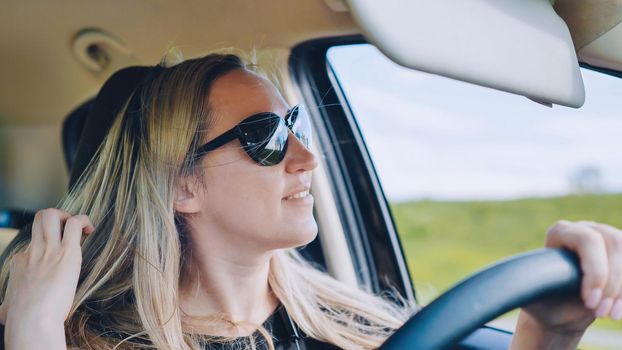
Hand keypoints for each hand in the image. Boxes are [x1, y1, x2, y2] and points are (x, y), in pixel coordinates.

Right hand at [0, 209, 93, 325]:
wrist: (31, 320)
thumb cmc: (20, 319)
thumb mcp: (5, 307)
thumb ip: (5, 305)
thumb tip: (2, 313)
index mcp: (20, 261)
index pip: (34, 243)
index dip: (48, 245)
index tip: (58, 258)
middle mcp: (33, 251)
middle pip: (40, 218)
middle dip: (56, 217)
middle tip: (68, 230)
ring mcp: (48, 250)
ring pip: (52, 215)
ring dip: (69, 216)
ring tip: (81, 229)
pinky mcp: (67, 253)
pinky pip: (74, 224)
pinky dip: (84, 221)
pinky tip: (89, 230)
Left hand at [520, 220, 621, 335]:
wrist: (558, 311)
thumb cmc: (543, 300)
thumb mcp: (531, 292)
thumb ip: (527, 282)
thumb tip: (510, 278)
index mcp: (559, 232)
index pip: (587, 240)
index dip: (595, 271)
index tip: (589, 302)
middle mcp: (585, 228)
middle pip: (614, 245)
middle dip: (611, 284)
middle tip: (600, 313)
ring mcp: (607, 237)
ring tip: (611, 315)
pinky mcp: (620, 253)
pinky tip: (620, 310)